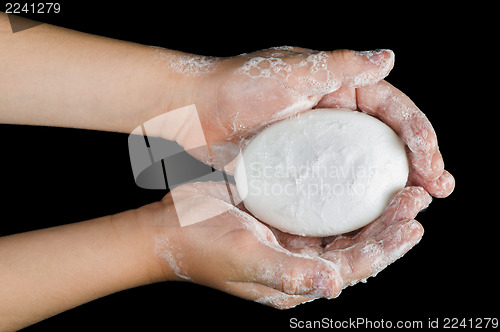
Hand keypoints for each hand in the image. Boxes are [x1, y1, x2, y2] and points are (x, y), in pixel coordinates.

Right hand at [148, 182, 429, 308]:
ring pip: (344, 231)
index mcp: (294, 281)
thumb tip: (335, 285)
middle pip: (355, 249)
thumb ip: (289, 274)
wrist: (168, 228)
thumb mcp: (244, 257)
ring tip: (402, 193)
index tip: (414, 225)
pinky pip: (322, 214)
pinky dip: (345, 201)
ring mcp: (291, 243)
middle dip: (388, 228)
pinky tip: (359, 185)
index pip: (352, 268)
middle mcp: (299, 265)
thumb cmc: (201, 244)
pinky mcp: (282, 223)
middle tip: (417, 200)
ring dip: (373, 214)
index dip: (385, 248)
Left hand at [169, 47, 453, 196]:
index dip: (421, 137)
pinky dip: (354, 195)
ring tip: (413, 208)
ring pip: (365, 162)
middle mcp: (334, 111)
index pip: (394, 110)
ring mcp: (318, 138)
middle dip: (417, 163)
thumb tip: (389, 56)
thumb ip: (341, 66)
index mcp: (339, 86)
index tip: (435, 169)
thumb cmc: (237, 87)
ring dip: (391, 183)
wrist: (194, 111)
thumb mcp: (292, 74)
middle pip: (387, 138)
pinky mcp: (299, 160)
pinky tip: (368, 215)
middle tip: (437, 192)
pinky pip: (335, 179)